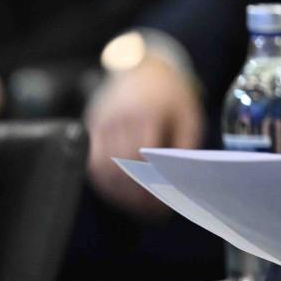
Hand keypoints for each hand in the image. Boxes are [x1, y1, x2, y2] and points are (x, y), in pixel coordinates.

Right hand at [84, 53, 202, 216]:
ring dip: (119, 193)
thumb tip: (179, 184)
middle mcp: (119, 117)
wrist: (146, 68)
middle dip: (136, 195)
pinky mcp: (91, 126)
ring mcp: (101, 121)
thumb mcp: (189, 116)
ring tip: (138, 206)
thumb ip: (186, 147)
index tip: (163, 205)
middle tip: (152, 212)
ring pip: (102, 168)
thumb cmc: (173, 96)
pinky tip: (120, 192)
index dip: (152, 185)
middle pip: (120, 167)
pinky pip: (92, 162)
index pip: (143, 158)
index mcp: (147, 112)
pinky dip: (104, 182)